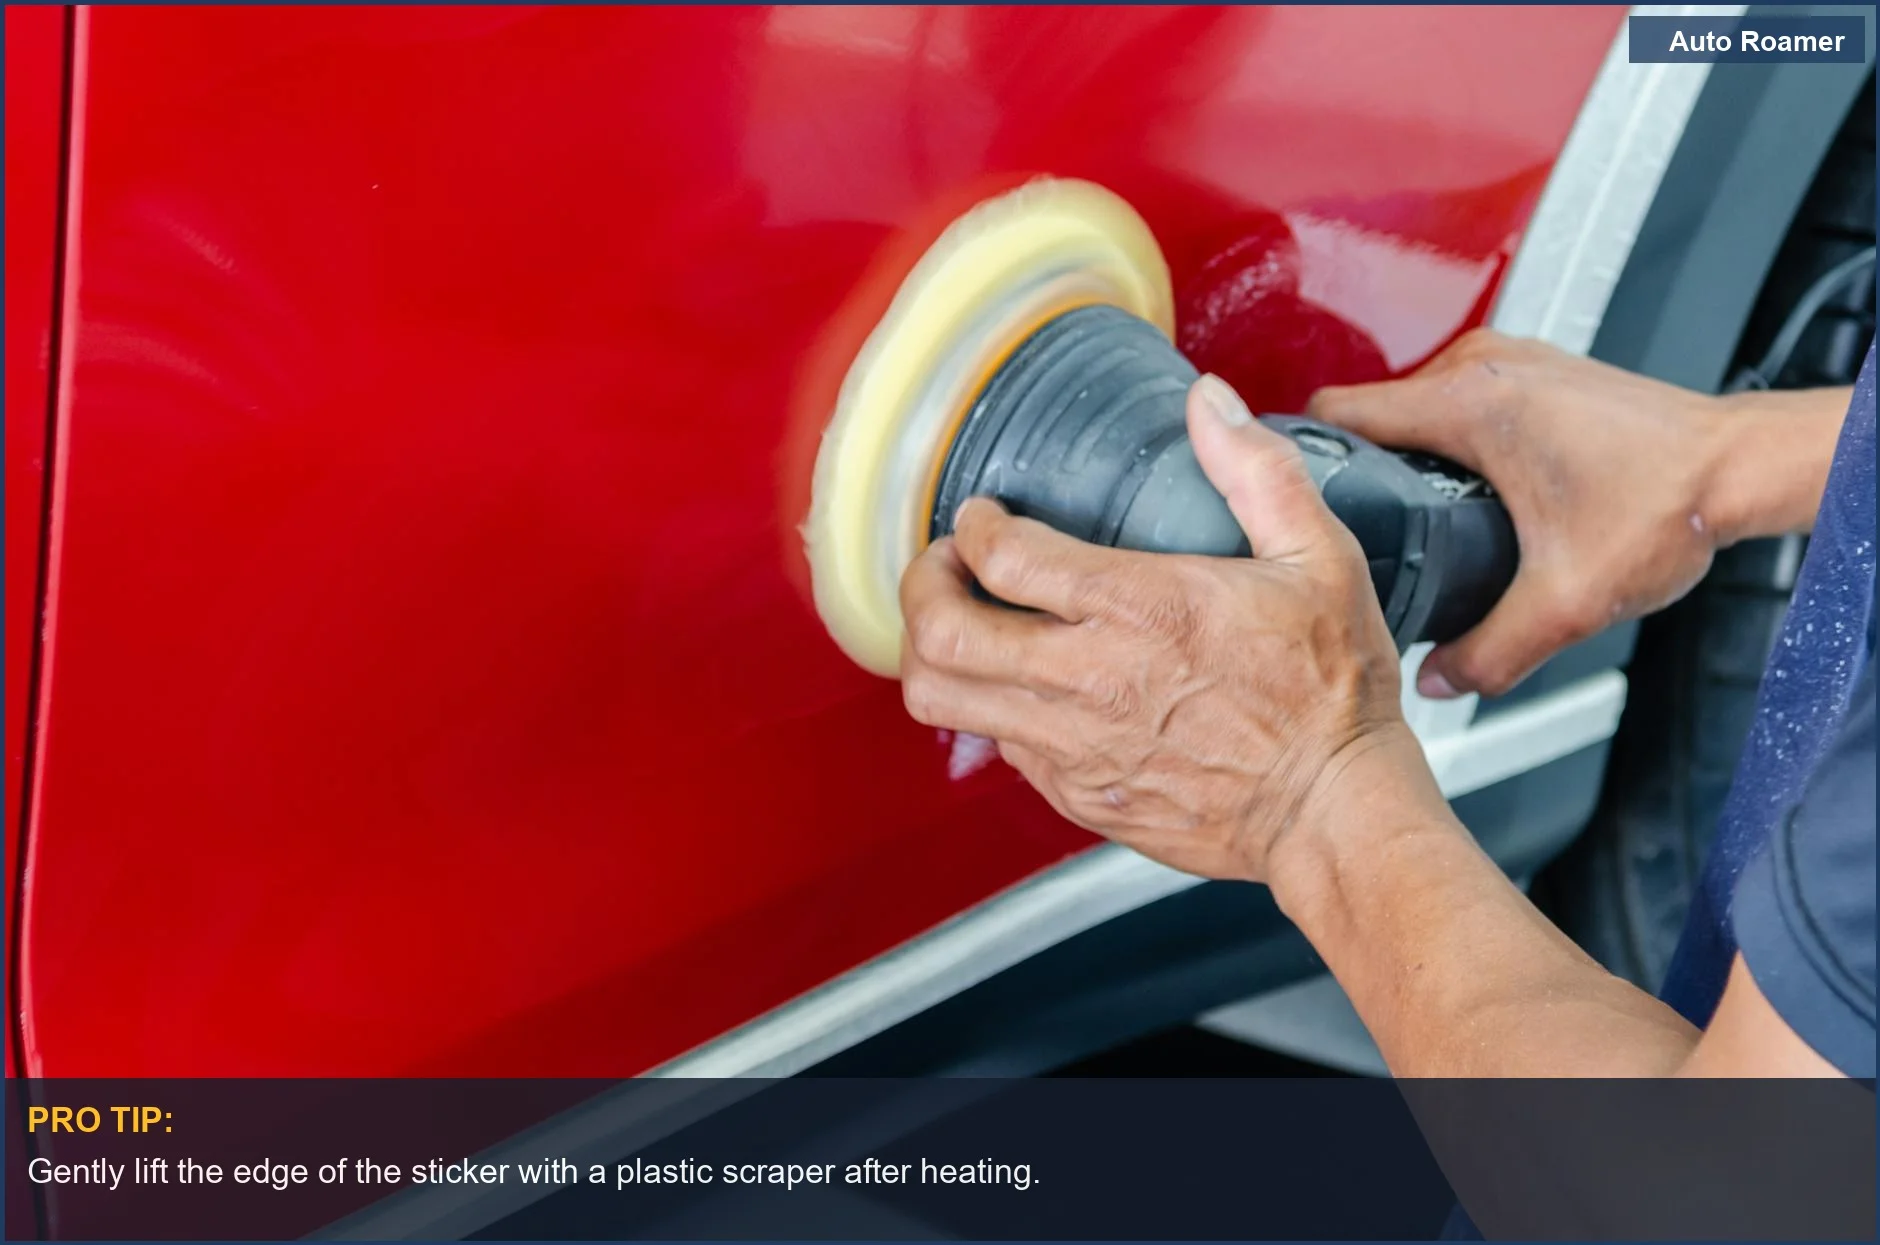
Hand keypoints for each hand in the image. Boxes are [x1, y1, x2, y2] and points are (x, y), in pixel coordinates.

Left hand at [898, 374, 1434, 883]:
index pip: (1002, 556)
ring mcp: (1075, 746)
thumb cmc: (1331, 690)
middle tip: (945, 565)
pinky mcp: (1076, 795)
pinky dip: (988, 707)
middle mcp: (1090, 680)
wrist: (1334, 812)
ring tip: (960, 623)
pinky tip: (1025, 684)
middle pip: (940, 632)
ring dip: (932, 651)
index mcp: (1142, 608)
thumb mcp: (1319, 557)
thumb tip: (1209, 401)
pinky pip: (994, 746)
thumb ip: (1257, 470)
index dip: (973, 525)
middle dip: (922, 584)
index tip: (982, 516)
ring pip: (942, 698)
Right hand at [1307, 329, 1734, 698]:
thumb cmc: (1671, 502)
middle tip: (1357, 530)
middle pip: (1370, 414)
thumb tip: (1437, 679)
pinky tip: (1464, 492)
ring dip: (1404, 456)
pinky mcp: (1530, 374)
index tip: (1290, 496)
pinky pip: (1453, 402)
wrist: (1740, 468)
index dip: (1302, 461)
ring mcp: (1507, 363)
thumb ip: (1489, 653)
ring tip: (1410, 514)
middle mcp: (1481, 368)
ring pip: (1412, 406)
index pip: (1336, 412)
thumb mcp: (1566, 602)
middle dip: (1358, 471)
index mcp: (1468, 405)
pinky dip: (1444, 442)